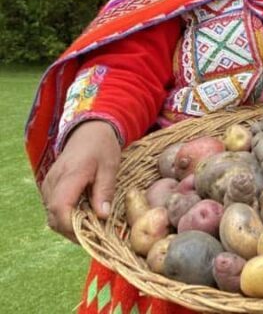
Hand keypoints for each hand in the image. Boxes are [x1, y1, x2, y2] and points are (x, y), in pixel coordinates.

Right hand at [41, 120, 121, 241]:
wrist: (89, 132)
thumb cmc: (102, 147)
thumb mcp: (110, 167)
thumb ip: (105, 191)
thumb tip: (102, 216)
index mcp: (69, 176)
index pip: (60, 208)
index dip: (72, 227)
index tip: (91, 234)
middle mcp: (53, 183)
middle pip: (54, 218)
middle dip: (73, 231)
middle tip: (96, 235)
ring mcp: (49, 186)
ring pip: (53, 216)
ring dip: (70, 226)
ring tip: (93, 226)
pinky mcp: (50, 188)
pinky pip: (54, 209)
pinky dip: (68, 217)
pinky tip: (85, 215)